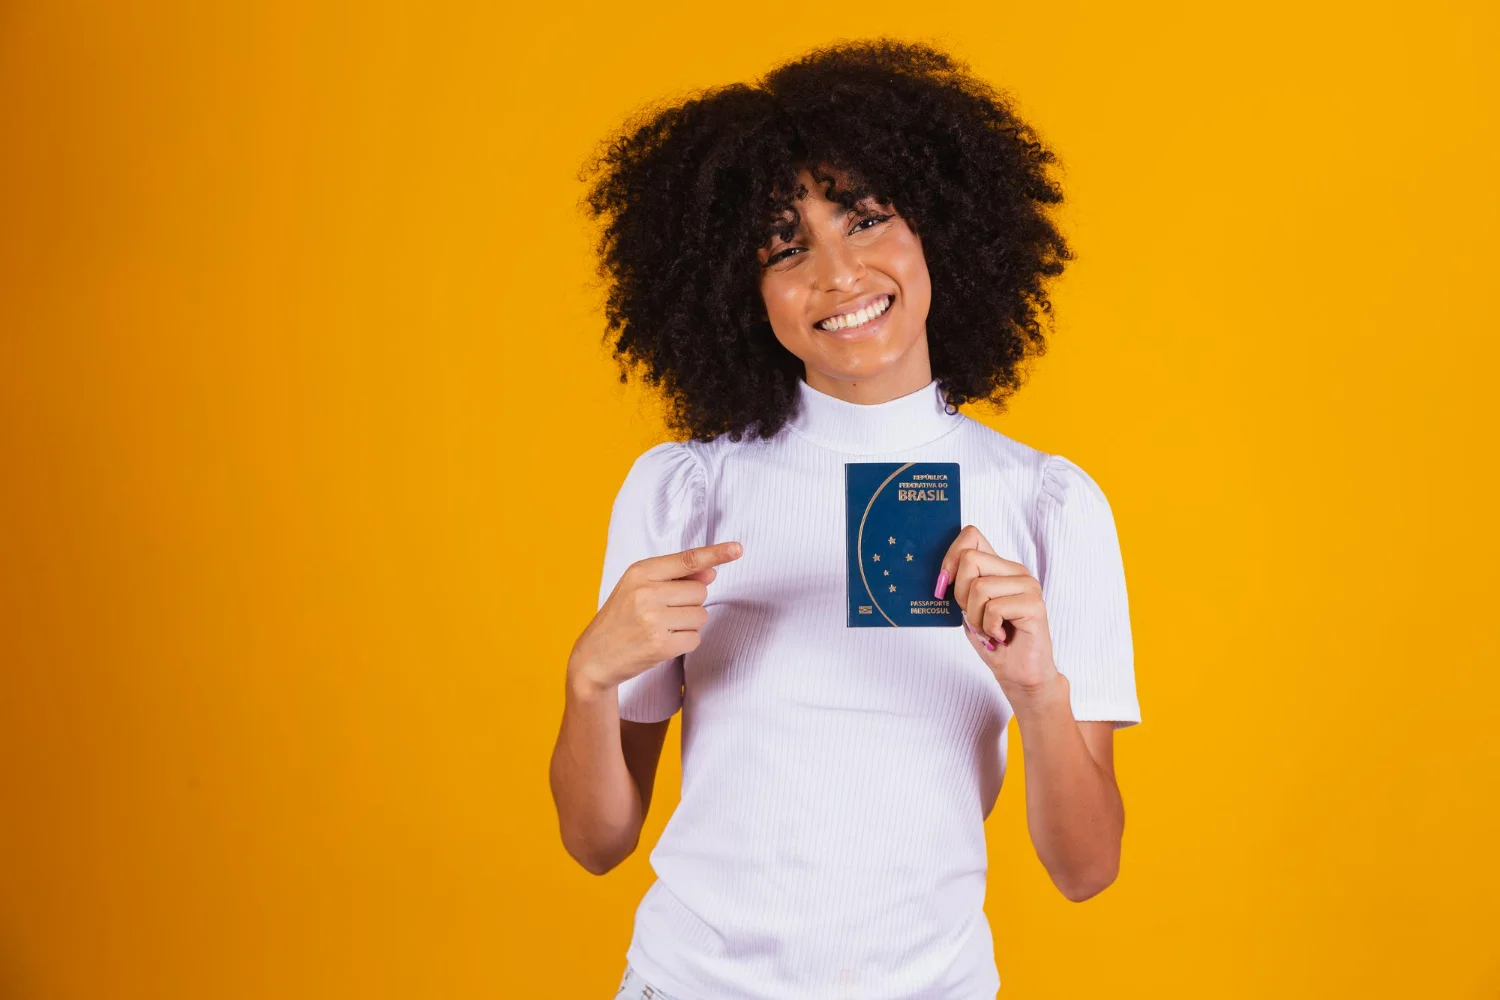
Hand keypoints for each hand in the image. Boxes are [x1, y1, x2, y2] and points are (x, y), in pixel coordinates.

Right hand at [568, 540, 742, 695]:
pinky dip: (685, 642)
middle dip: (690, 603)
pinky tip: (663, 643)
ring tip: (661, 628)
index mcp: (640, 572)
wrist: (594, 657)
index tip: (738, 549)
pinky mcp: (660, 646)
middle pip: (700, 592)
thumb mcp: (637, 588)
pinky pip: (695, 639)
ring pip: (701, 616)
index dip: (716, 553)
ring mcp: (653, 620)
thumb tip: (711, 573)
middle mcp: (646, 593)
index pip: (687, 559)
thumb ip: (674, 577)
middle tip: (665, 612)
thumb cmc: (620, 618)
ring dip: (689, 624)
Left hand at [934, 524, 1059, 698]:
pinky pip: (994, 608)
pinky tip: (1001, 636)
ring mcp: (1028, 586)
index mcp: (1000, 567)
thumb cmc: (994, 642)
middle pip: (970, 560)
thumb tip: (942, 574)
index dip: (951, 556)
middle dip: (961, 595)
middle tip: (975, 617)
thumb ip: (961, 585)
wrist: (1019, 674)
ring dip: (975, 617)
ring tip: (989, 630)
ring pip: (979, 587)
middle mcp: (1016, 571)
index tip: (945, 585)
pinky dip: (989, 628)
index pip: (972, 535)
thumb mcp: (969, 608)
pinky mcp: (1035, 605)